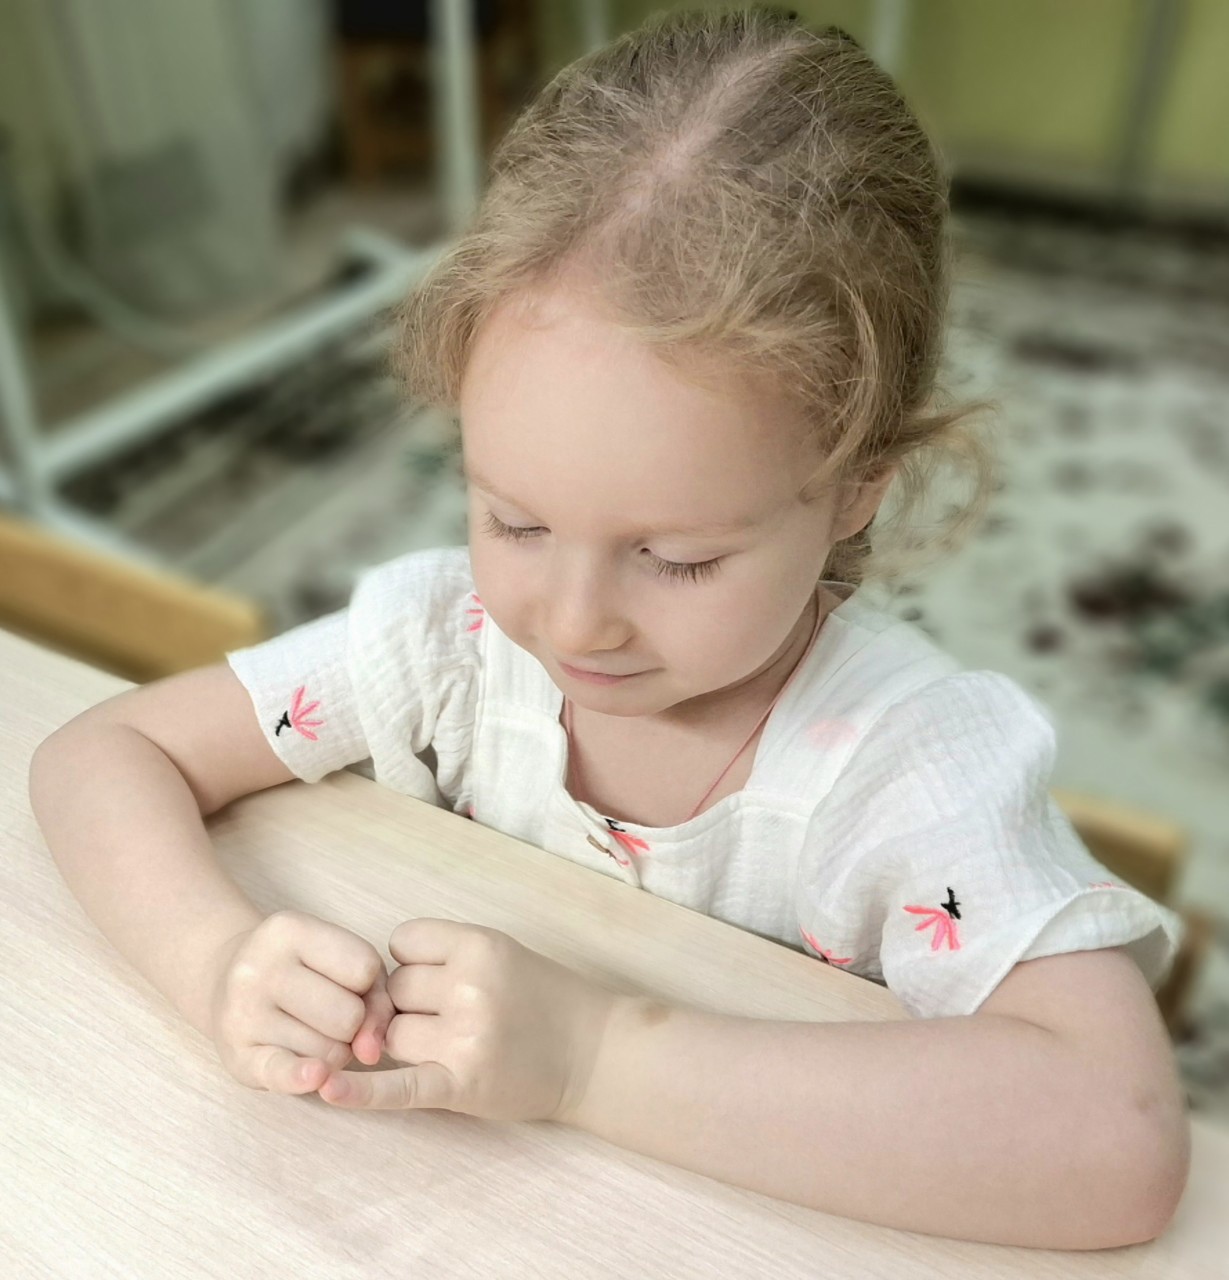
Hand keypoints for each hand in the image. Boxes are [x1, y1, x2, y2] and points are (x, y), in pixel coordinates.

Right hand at [207, 909, 395, 1094]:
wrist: (224, 979)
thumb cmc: (302, 971)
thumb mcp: (342, 961)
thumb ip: (376, 999)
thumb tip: (369, 1053)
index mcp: (289, 929)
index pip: (364, 968)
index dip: (367, 983)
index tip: (345, 981)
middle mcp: (259, 967)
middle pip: (349, 1016)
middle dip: (352, 1023)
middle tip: (329, 1015)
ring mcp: (243, 1012)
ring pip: (329, 1051)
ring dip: (334, 1052)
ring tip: (311, 1032)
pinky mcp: (236, 1056)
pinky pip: (282, 1073)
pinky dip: (304, 1077)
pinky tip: (316, 1074)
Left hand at [315, 919, 615, 1122]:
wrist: (594, 1052)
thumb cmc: (545, 998)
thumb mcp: (501, 951)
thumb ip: (445, 955)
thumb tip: (375, 983)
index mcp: (479, 945)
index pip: (402, 943)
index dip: (412, 961)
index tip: (438, 974)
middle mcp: (470, 987)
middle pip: (393, 990)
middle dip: (410, 1003)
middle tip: (454, 1015)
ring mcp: (465, 1038)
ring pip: (392, 1034)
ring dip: (407, 1041)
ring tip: (454, 1044)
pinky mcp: (462, 1084)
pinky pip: (399, 1085)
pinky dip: (362, 1091)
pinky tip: (328, 1089)